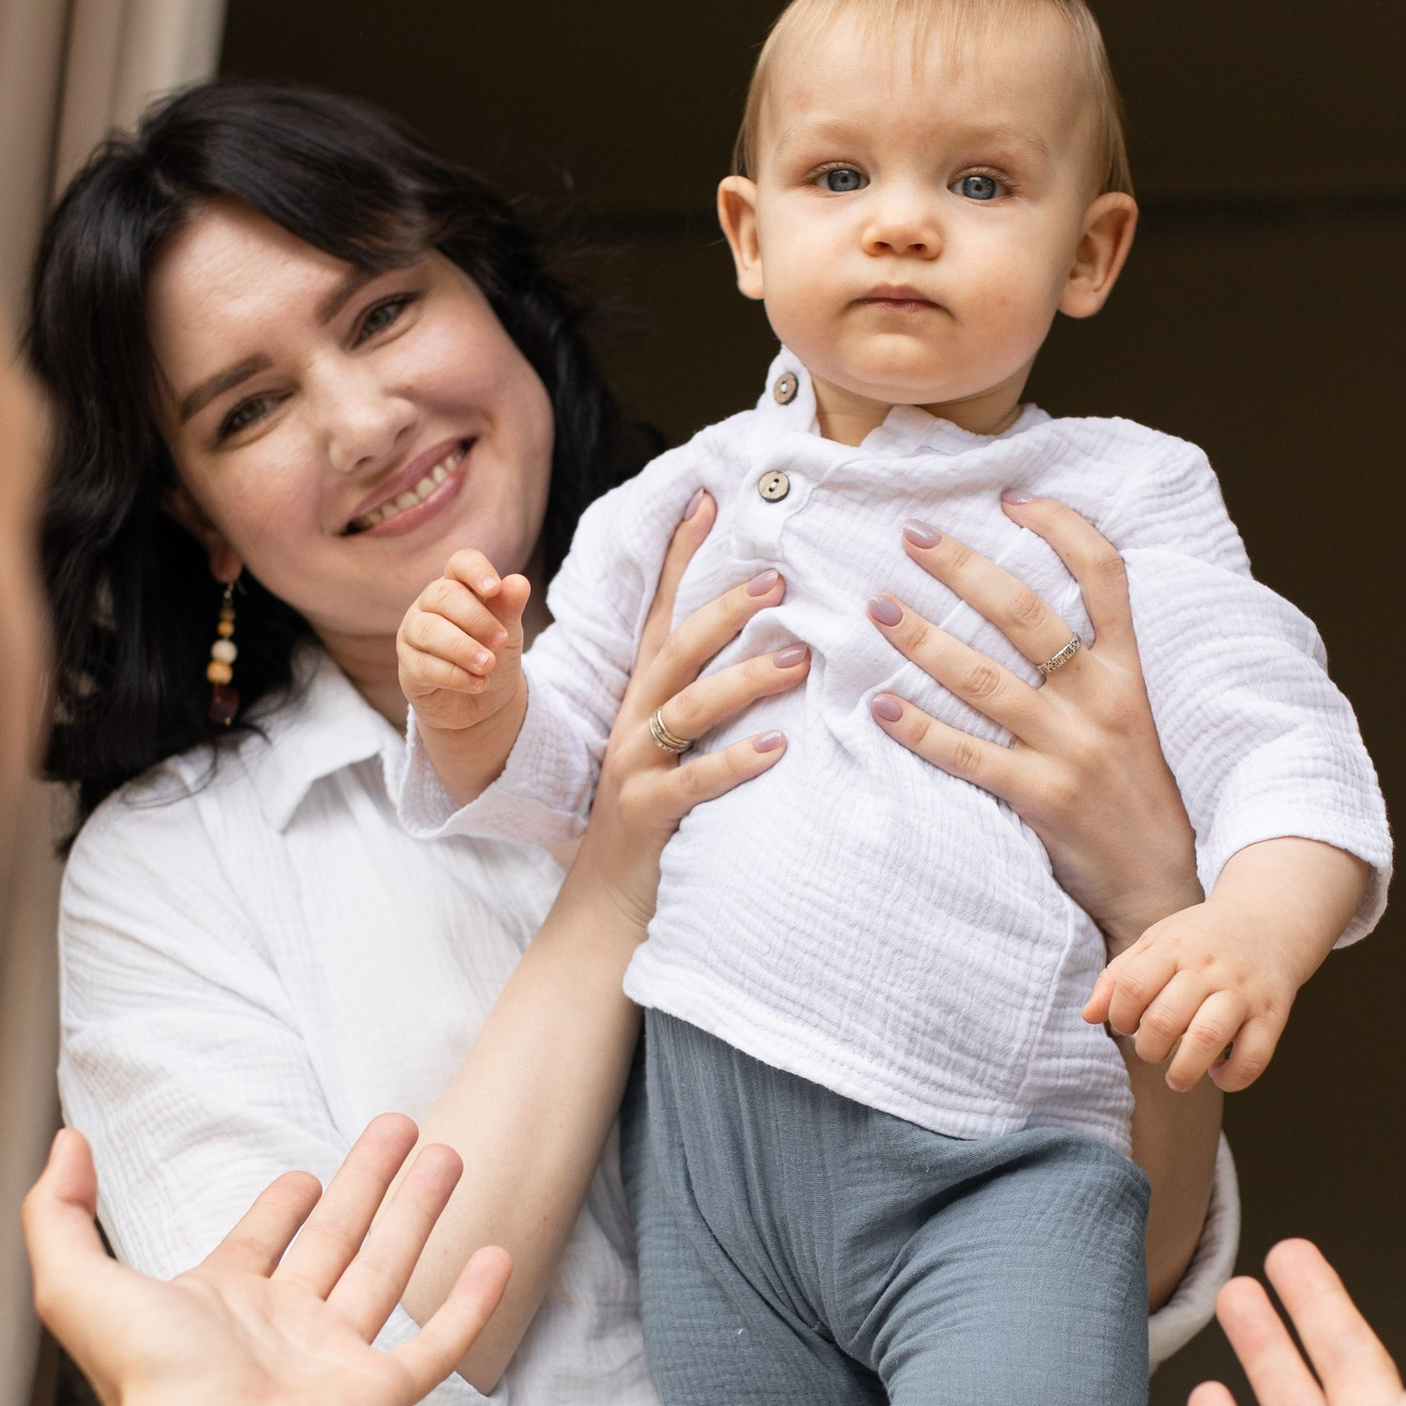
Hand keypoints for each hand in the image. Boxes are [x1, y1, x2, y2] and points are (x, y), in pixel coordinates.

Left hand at [19, 1118, 510, 1405]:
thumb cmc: (146, 1382)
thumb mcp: (74, 1283)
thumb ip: (57, 1211)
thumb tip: (67, 1144)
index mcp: (221, 1306)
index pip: (262, 1244)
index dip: (282, 1207)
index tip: (307, 1174)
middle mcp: (283, 1330)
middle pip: (337, 1239)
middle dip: (369, 1181)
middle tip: (400, 1126)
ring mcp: (335, 1363)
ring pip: (388, 1271)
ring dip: (418, 1212)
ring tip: (448, 1153)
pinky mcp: (380, 1396)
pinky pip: (436, 1345)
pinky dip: (470, 1303)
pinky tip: (497, 1256)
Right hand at [398, 551, 532, 781]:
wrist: (483, 704)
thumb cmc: (492, 656)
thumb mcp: (507, 632)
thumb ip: (510, 608)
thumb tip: (518, 582)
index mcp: (457, 586)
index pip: (460, 563)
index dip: (476, 571)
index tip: (493, 589)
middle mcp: (429, 605)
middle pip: (443, 596)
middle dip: (476, 618)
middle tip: (501, 641)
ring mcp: (413, 634)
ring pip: (428, 631)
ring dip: (462, 648)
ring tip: (488, 665)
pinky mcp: (408, 667)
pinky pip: (423, 666)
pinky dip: (454, 675)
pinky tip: (477, 683)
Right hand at [570, 486, 801, 928]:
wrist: (607, 905)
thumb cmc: (657, 817)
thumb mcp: (674, 747)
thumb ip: (705, 698)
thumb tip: (775, 644)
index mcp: (642, 698)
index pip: (660, 613)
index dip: (682, 558)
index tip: (709, 500)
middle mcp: (634, 722)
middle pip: (676, 649)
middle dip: (725, 609)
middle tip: (780, 580)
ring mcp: (635, 767)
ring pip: (688, 708)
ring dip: (745, 679)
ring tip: (798, 658)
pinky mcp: (649, 814)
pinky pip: (694, 781)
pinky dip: (736, 762)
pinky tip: (778, 749)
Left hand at [865, 497, 1200, 950]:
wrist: (1162, 887)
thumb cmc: (1141, 799)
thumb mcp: (1141, 719)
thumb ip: (1099, 670)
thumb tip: (1037, 619)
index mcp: (1131, 671)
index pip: (1105, 575)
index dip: (1061, 528)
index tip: (1013, 500)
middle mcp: (1103, 700)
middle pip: (1025, 613)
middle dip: (963, 568)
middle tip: (912, 535)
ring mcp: (1071, 749)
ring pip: (983, 678)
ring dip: (923, 638)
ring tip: (877, 608)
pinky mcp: (1042, 799)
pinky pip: (967, 755)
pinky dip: (920, 730)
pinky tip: (880, 707)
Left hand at [1085, 836, 1367, 1091]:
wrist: (1270, 920)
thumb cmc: (1202, 938)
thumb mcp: (1157, 940)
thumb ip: (1120, 975)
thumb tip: (1088, 1016)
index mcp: (1175, 947)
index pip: (1132, 988)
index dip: (1120, 1017)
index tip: (1127, 1025)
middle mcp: (1210, 968)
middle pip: (1164, 1019)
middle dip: (1148, 1049)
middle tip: (1152, 1050)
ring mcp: (1243, 991)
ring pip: (1207, 1037)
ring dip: (1184, 1070)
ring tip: (1176, 1079)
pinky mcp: (1273, 1013)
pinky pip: (1253, 1056)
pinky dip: (1232, 1077)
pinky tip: (1219, 1073)